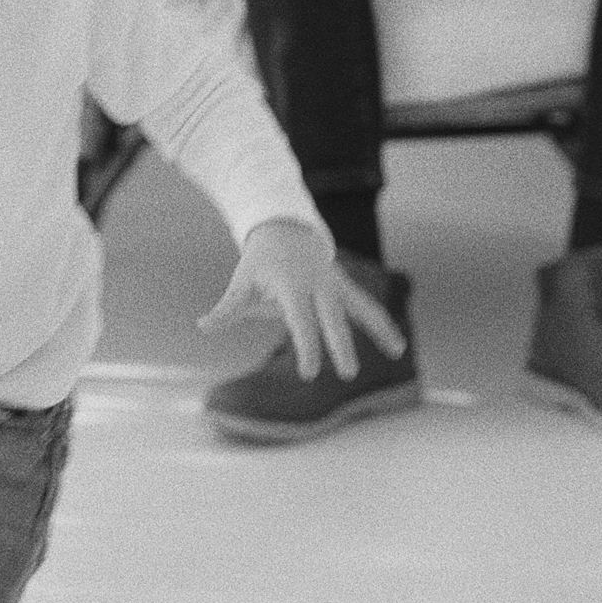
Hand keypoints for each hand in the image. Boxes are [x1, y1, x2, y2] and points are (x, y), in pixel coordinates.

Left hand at [197, 219, 408, 379]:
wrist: (286, 228)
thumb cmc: (260, 262)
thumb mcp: (243, 282)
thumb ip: (228, 308)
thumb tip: (203, 326)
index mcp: (292, 285)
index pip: (301, 320)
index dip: (306, 346)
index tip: (309, 373)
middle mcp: (318, 284)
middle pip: (333, 317)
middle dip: (340, 345)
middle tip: (348, 374)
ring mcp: (336, 284)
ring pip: (361, 307)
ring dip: (378, 329)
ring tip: (398, 351)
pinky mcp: (345, 287)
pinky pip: (366, 306)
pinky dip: (381, 323)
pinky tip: (397, 345)